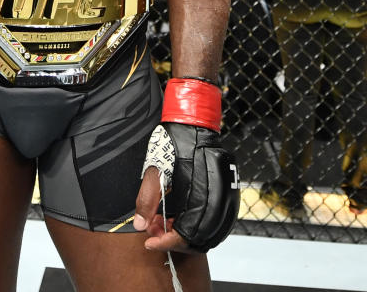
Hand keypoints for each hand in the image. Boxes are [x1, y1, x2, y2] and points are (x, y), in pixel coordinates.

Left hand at [134, 122, 239, 251]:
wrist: (191, 125)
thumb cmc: (175, 143)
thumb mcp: (155, 171)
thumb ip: (147, 200)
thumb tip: (141, 224)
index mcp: (201, 192)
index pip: (187, 234)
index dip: (166, 242)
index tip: (150, 241)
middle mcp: (218, 198)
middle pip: (198, 238)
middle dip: (172, 239)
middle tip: (153, 230)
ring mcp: (225, 197)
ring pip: (207, 232)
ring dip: (183, 234)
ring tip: (163, 223)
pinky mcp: (225, 194)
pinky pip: (214, 221)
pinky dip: (195, 225)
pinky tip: (178, 218)